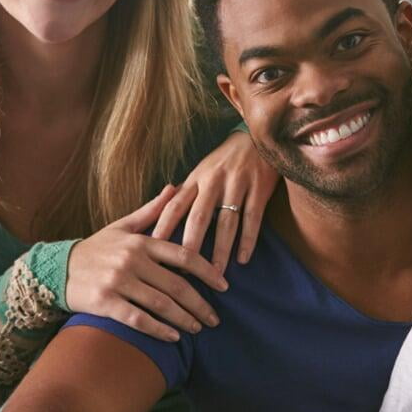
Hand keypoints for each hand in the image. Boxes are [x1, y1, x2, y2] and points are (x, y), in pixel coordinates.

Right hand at [67, 184, 229, 340]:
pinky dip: (159, 330)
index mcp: (140, 242)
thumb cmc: (95, 249)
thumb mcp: (122, 226)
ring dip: (184, 320)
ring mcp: (118, 282)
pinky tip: (173, 338)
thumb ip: (152, 210)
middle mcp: (131, 260)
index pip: (184, 255)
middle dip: (200, 304)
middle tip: (215, 318)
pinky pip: (138, 319)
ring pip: (161, 304)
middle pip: (176, 285)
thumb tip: (176, 187)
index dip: (208, 272)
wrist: (55, 269)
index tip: (224, 285)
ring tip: (197, 328)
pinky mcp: (105, 303)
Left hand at [151, 130, 278, 274]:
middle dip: (190, 245)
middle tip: (182, 273)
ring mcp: (237, 184)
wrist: (257, 137)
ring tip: (215, 275)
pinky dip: (247, 240)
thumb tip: (160, 219)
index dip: (163, 228)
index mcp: (196, 179)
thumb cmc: (224, 161)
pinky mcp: (259, 188)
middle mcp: (213, 182)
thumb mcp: (201, 172)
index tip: (152, 251)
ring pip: (226, 223)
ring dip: (221, 251)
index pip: (174, 206)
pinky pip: (252, 218)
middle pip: (198, 217)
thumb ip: (185, 194)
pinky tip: (243, 259)